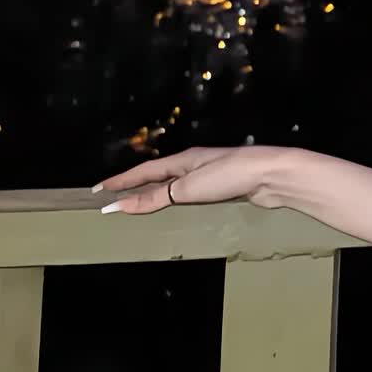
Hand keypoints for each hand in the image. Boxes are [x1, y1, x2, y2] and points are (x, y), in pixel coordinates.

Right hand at [94, 145, 293, 213]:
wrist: (273, 176)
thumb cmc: (232, 175)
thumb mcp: (189, 187)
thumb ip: (157, 197)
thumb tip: (125, 204)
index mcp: (182, 160)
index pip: (143, 172)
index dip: (120, 181)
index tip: (98, 189)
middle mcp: (193, 166)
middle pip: (156, 178)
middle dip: (134, 188)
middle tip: (113, 198)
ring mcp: (210, 177)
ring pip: (174, 187)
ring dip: (155, 196)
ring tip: (138, 207)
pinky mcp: (225, 189)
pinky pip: (191, 197)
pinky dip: (176, 204)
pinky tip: (177, 212)